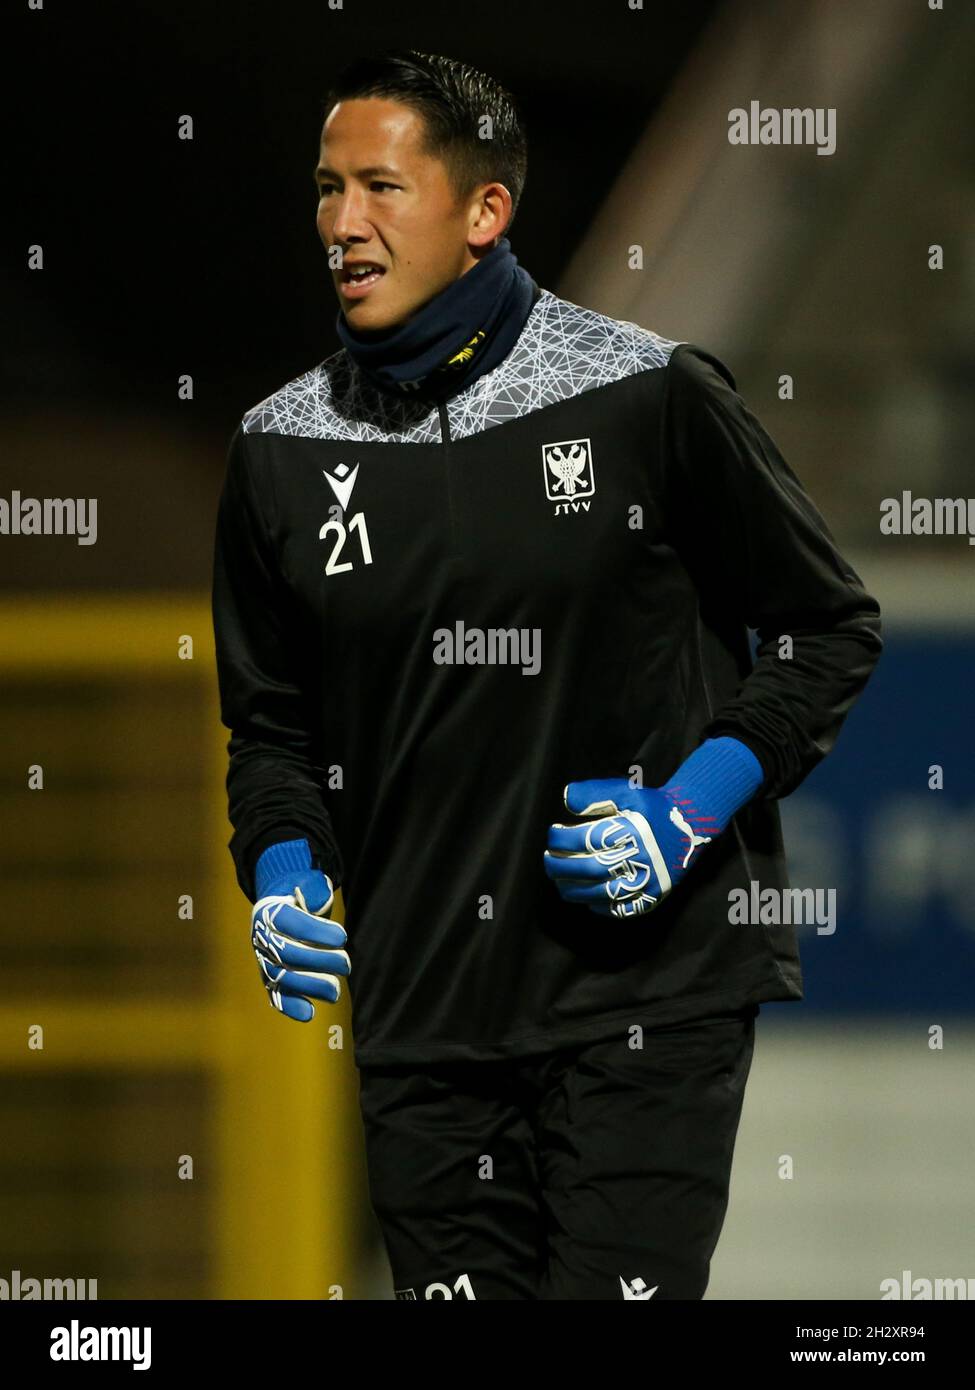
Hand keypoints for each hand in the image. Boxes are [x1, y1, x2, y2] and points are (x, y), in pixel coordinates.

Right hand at [251, 865, 350, 1020]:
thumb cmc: (301, 893)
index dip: (316, 931)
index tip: (342, 938)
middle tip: (345, 964)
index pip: (290, 922)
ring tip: (335, 992)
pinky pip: (274, 994)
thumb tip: (318, 904)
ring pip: (281, 977)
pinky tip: (308, 1013)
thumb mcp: (308, 883)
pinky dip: (290, 1006)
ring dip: (309, 987)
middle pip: (287, 954)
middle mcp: (262, 937)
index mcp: (270, 911)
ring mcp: (264, 960)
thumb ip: (314, 890)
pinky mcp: (269, 977)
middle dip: (319, 962)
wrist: (281, 903)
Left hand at [543, 778, 714, 919]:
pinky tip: (587, 899)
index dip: (562, 839)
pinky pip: (623, 911)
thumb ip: (594, 793)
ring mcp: (649, 881)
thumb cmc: (653, 806)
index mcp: (633, 831)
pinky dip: (600, 907)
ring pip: (603, 894)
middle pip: (591, 869)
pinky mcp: (654, 896)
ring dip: (574, 890)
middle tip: (547, 860)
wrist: (691, 824)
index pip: (587, 839)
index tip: (553, 834)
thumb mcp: (626, 791)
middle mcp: (641, 858)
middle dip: (561, 867)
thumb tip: (566, 800)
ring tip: (559, 881)